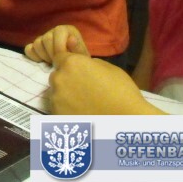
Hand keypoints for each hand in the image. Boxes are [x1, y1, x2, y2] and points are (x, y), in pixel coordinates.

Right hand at [24, 25, 89, 64]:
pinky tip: (42, 62)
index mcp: (67, 30)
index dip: (59, 45)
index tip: (63, 58)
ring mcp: (43, 38)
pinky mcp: (35, 47)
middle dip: (51, 53)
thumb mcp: (82, 57)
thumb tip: (71, 39)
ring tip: (52, 63)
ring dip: (44, 56)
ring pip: (37, 43)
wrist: (74, 71)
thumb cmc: (80, 62)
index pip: (59, 30)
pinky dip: (34, 56)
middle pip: (46, 38)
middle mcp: (54, 32)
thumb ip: (77, 48)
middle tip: (58, 63)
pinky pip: (29, 48)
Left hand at [48, 53, 163, 113]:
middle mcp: (59, 78)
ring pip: (55, 92)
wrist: (126, 123)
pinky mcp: (57, 114)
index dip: (69, 64)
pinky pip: (57, 107)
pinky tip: (81, 114)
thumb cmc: (122, 93)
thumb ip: (89, 63)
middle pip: (57, 75)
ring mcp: (56, 97)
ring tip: (83, 104)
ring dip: (65, 95)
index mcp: (71, 63)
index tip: (78, 72)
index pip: (60, 57)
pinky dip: (65, 109)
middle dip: (66, 79)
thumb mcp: (110, 69)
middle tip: (82, 89)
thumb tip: (81, 62)